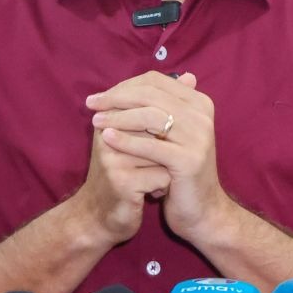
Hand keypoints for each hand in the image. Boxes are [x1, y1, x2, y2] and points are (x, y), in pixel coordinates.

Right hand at [67, 119, 171, 248]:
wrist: (99, 217)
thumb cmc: (123, 174)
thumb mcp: (133, 139)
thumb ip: (154, 111)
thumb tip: (190, 79)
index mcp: (109, 117)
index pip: (151, 106)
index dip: (163, 130)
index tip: (156, 146)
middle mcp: (108, 133)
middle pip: (160, 129)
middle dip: (165, 148)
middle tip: (157, 162)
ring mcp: (114, 158)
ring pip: (164, 152)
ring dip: (166, 167)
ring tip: (151, 177)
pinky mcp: (123, 181)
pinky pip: (163, 175)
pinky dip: (163, 185)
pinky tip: (150, 193)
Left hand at [87, 71, 232, 241]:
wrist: (202, 210)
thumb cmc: (179, 170)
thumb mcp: (170, 135)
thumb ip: (155, 109)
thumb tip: (128, 86)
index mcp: (199, 103)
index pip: (156, 81)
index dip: (124, 86)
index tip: (100, 96)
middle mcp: (202, 116)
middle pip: (151, 95)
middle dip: (116, 98)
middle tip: (91, 104)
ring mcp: (198, 137)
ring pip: (149, 116)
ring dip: (118, 116)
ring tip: (95, 121)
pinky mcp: (189, 160)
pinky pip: (151, 145)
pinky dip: (126, 140)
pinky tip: (106, 138)